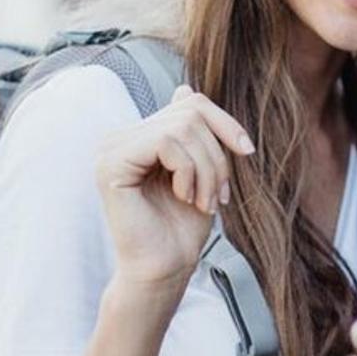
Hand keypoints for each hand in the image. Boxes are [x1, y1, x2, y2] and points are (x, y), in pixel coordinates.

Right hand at [95, 85, 254, 301]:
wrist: (166, 267)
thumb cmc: (183, 225)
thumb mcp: (202, 169)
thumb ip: (194, 133)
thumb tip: (185, 88)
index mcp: (140, 136)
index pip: (190, 102)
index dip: (225, 122)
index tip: (247, 152)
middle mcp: (120, 137)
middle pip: (191, 113)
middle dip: (218, 155)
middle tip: (218, 195)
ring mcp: (111, 149)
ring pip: (183, 128)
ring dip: (208, 169)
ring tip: (204, 200)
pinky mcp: (110, 164)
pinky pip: (166, 143)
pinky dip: (189, 171)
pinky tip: (184, 197)